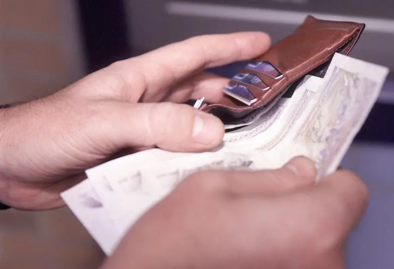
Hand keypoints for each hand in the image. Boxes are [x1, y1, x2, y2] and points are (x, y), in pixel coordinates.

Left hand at [0, 32, 270, 209]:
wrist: (13, 167)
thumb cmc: (45, 130)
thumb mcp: (105, 121)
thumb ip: (157, 124)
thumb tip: (209, 131)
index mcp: (140, 79)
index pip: (193, 54)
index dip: (229, 47)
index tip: (261, 44)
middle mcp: (147, 102)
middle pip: (200, 89)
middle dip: (234, 89)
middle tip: (264, 99)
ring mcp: (144, 131)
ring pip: (192, 124)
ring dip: (218, 128)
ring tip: (247, 137)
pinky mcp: (138, 158)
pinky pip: (177, 154)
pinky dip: (196, 160)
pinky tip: (209, 169)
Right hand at [101, 157, 367, 268]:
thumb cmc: (169, 252)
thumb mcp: (210, 189)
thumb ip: (267, 177)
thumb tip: (302, 172)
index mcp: (310, 226)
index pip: (351, 192)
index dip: (326, 180)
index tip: (303, 180)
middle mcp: (324, 267)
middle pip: (332, 223)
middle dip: (304, 210)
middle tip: (260, 212)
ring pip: (316, 251)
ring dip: (291, 242)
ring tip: (246, 244)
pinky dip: (281, 263)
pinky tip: (246, 263)